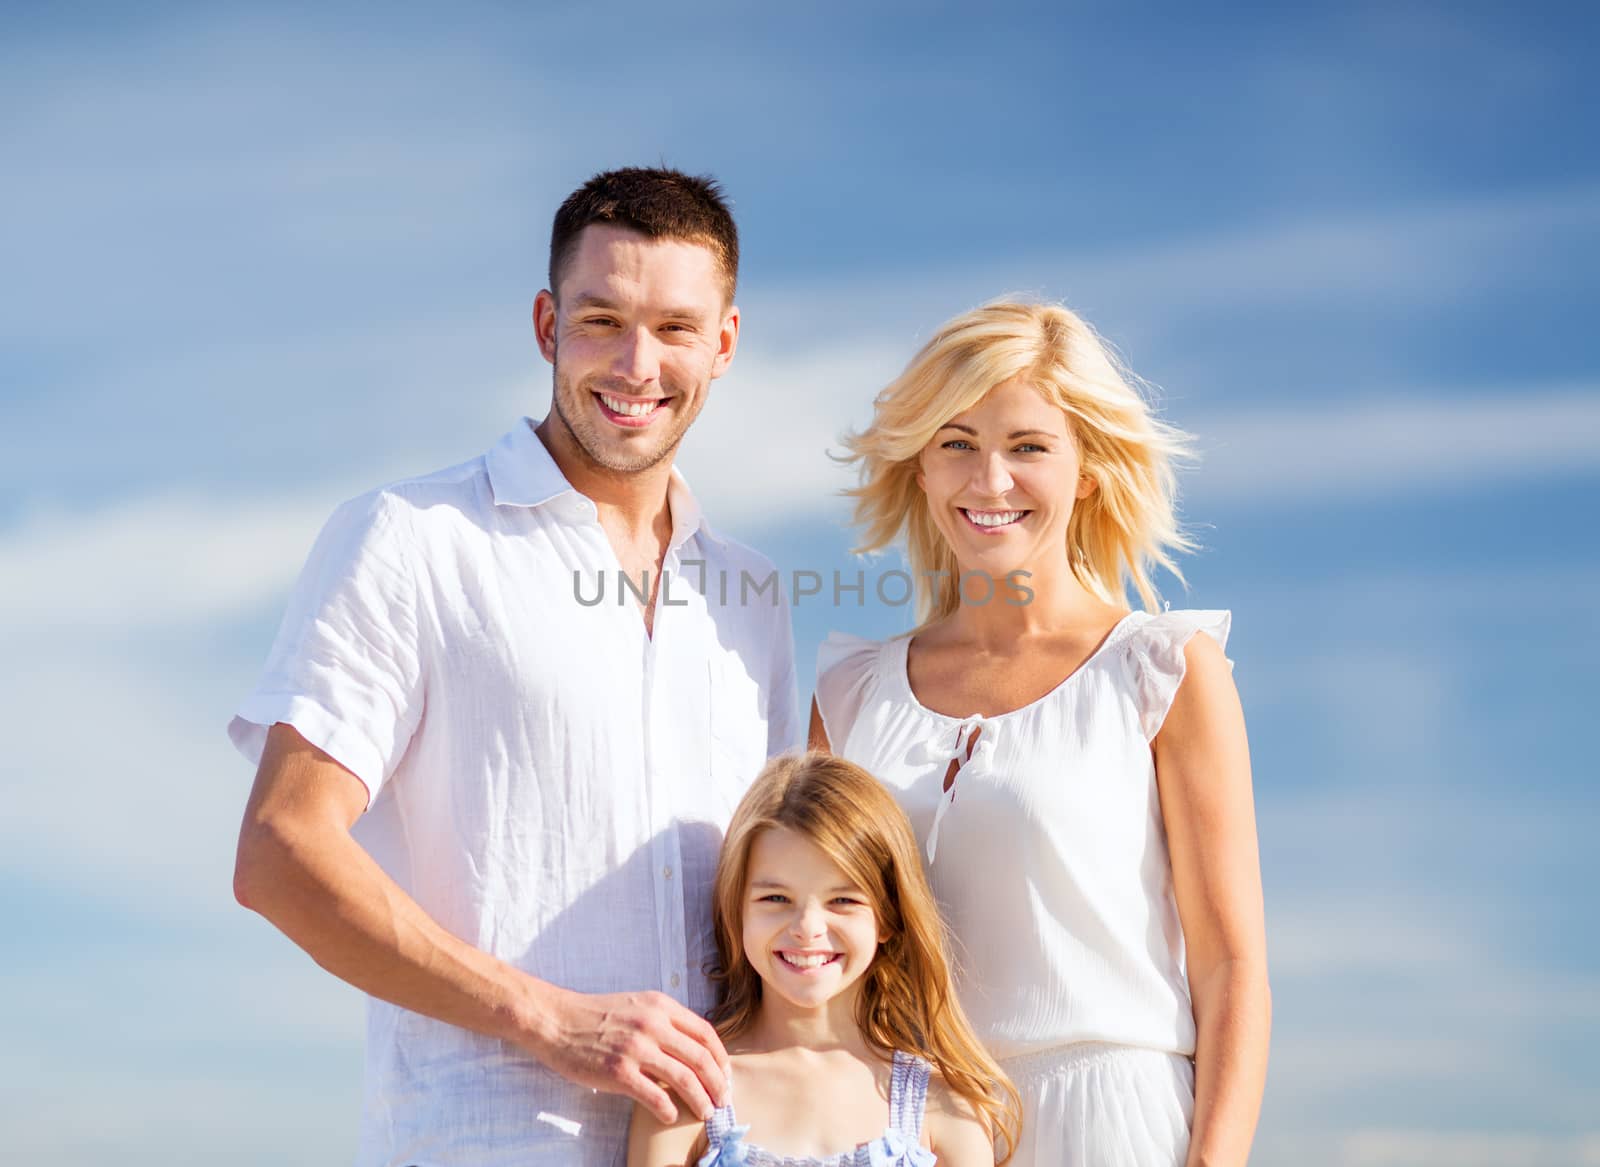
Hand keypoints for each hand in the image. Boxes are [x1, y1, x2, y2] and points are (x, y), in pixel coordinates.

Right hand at [526, 985, 729, 1123]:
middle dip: (718, 1083)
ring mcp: (636, 1048)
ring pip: (684, 1078)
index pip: (705, 1033)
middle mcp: (652, 1024)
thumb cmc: (596, 1015)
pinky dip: (668, 1110)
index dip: (721, 1058)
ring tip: (705, 1112)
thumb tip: (693, 1048)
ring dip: (700, 1100)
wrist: (556, 1021)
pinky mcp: (618, 1072)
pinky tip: (671, 1117)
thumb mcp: (637, 1005)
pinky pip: (654, 1096)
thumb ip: (665, 1020)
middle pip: (700, 1058)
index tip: (725, 1075)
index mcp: (660, 1006)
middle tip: (723, 1100)